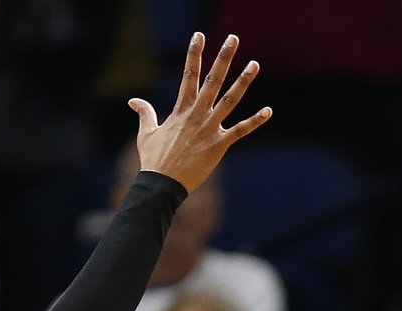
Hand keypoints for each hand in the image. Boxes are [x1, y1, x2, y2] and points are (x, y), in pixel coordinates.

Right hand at [129, 33, 270, 193]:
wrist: (161, 185)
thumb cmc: (154, 160)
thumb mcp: (146, 134)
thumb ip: (144, 113)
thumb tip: (133, 101)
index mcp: (181, 110)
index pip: (188, 75)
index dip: (194, 54)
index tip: (199, 35)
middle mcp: (196, 115)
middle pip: (212, 80)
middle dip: (223, 58)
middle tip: (233, 39)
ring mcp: (208, 129)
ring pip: (229, 101)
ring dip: (243, 82)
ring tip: (254, 64)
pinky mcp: (218, 146)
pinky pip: (240, 132)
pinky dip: (255, 122)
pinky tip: (268, 111)